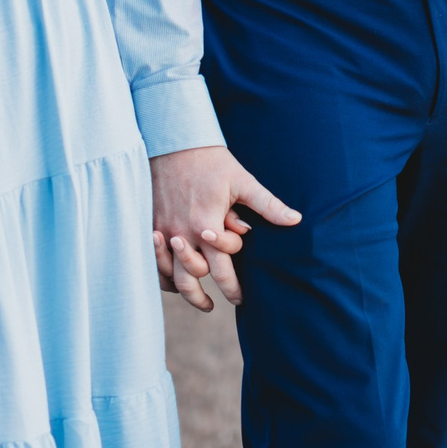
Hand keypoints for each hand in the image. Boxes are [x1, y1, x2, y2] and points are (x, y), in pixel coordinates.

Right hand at [150, 146, 300, 311]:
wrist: (172, 143)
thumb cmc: (211, 162)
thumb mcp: (243, 181)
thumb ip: (267, 205)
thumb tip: (296, 220)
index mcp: (207, 224)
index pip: (225, 263)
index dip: (236, 269)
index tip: (245, 281)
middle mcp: (183, 234)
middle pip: (198, 278)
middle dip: (218, 293)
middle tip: (237, 300)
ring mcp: (163, 233)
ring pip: (174, 277)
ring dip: (190, 295)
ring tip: (205, 304)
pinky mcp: (151, 227)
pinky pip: (156, 264)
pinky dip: (166, 279)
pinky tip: (178, 284)